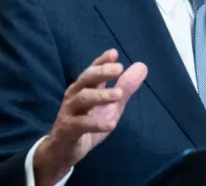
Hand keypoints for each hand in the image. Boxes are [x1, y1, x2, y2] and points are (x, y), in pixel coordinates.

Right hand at [33, 49, 146, 185]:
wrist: (63, 151)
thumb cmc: (87, 123)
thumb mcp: (110, 105)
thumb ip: (125, 87)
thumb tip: (142, 66)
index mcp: (85, 88)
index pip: (92, 70)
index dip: (102, 61)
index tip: (114, 53)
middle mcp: (74, 96)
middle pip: (86, 79)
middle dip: (102, 72)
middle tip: (119, 69)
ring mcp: (69, 112)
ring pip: (82, 98)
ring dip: (101, 95)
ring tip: (119, 94)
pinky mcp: (67, 129)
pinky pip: (80, 124)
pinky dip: (96, 123)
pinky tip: (111, 124)